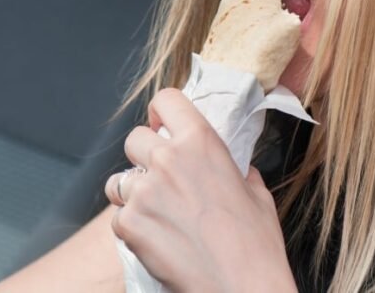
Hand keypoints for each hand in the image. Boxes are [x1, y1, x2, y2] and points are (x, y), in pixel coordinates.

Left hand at [104, 88, 295, 292]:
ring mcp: (145, 190)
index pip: (166, 100)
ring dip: (131, 193)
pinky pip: (118, 217)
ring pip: (119, 179)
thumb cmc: (255, 247)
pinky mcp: (129, 222)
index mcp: (201, 143)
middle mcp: (168, 159)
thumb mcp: (256, 194)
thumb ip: (236, 171)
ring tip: (155, 214)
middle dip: (143, 157)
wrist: (242, 288)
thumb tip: (233, 169)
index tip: (161, 125)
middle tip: (161, 181)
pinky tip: (156, 241)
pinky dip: (131, 229)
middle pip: (134, 138)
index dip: (161, 112)